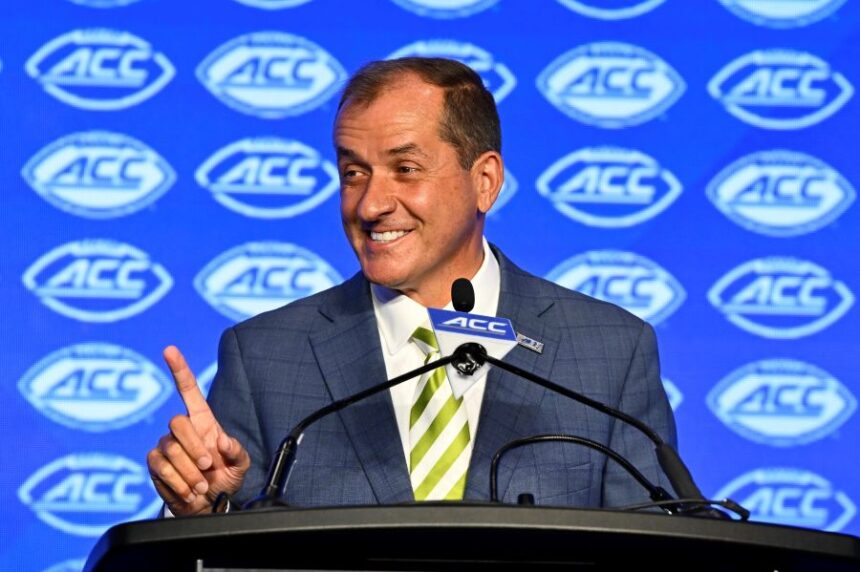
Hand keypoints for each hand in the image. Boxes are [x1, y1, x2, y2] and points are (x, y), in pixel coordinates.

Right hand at [147, 346, 249, 515]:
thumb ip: (237, 451)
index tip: (169, 350)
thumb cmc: (224, 478)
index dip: (179, 369)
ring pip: (171, 450)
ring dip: (190, 472)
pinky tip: (189, 491)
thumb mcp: (240, 465)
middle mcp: (182, 429)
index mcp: (203, 420)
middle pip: (178, 422)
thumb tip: (222, 440)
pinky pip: (160, 467)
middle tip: (209, 466)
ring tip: (201, 485)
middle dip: (195, 447)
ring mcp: (166, 445)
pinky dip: (178, 482)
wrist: (207, 506)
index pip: (187, 389)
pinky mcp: (155, 463)